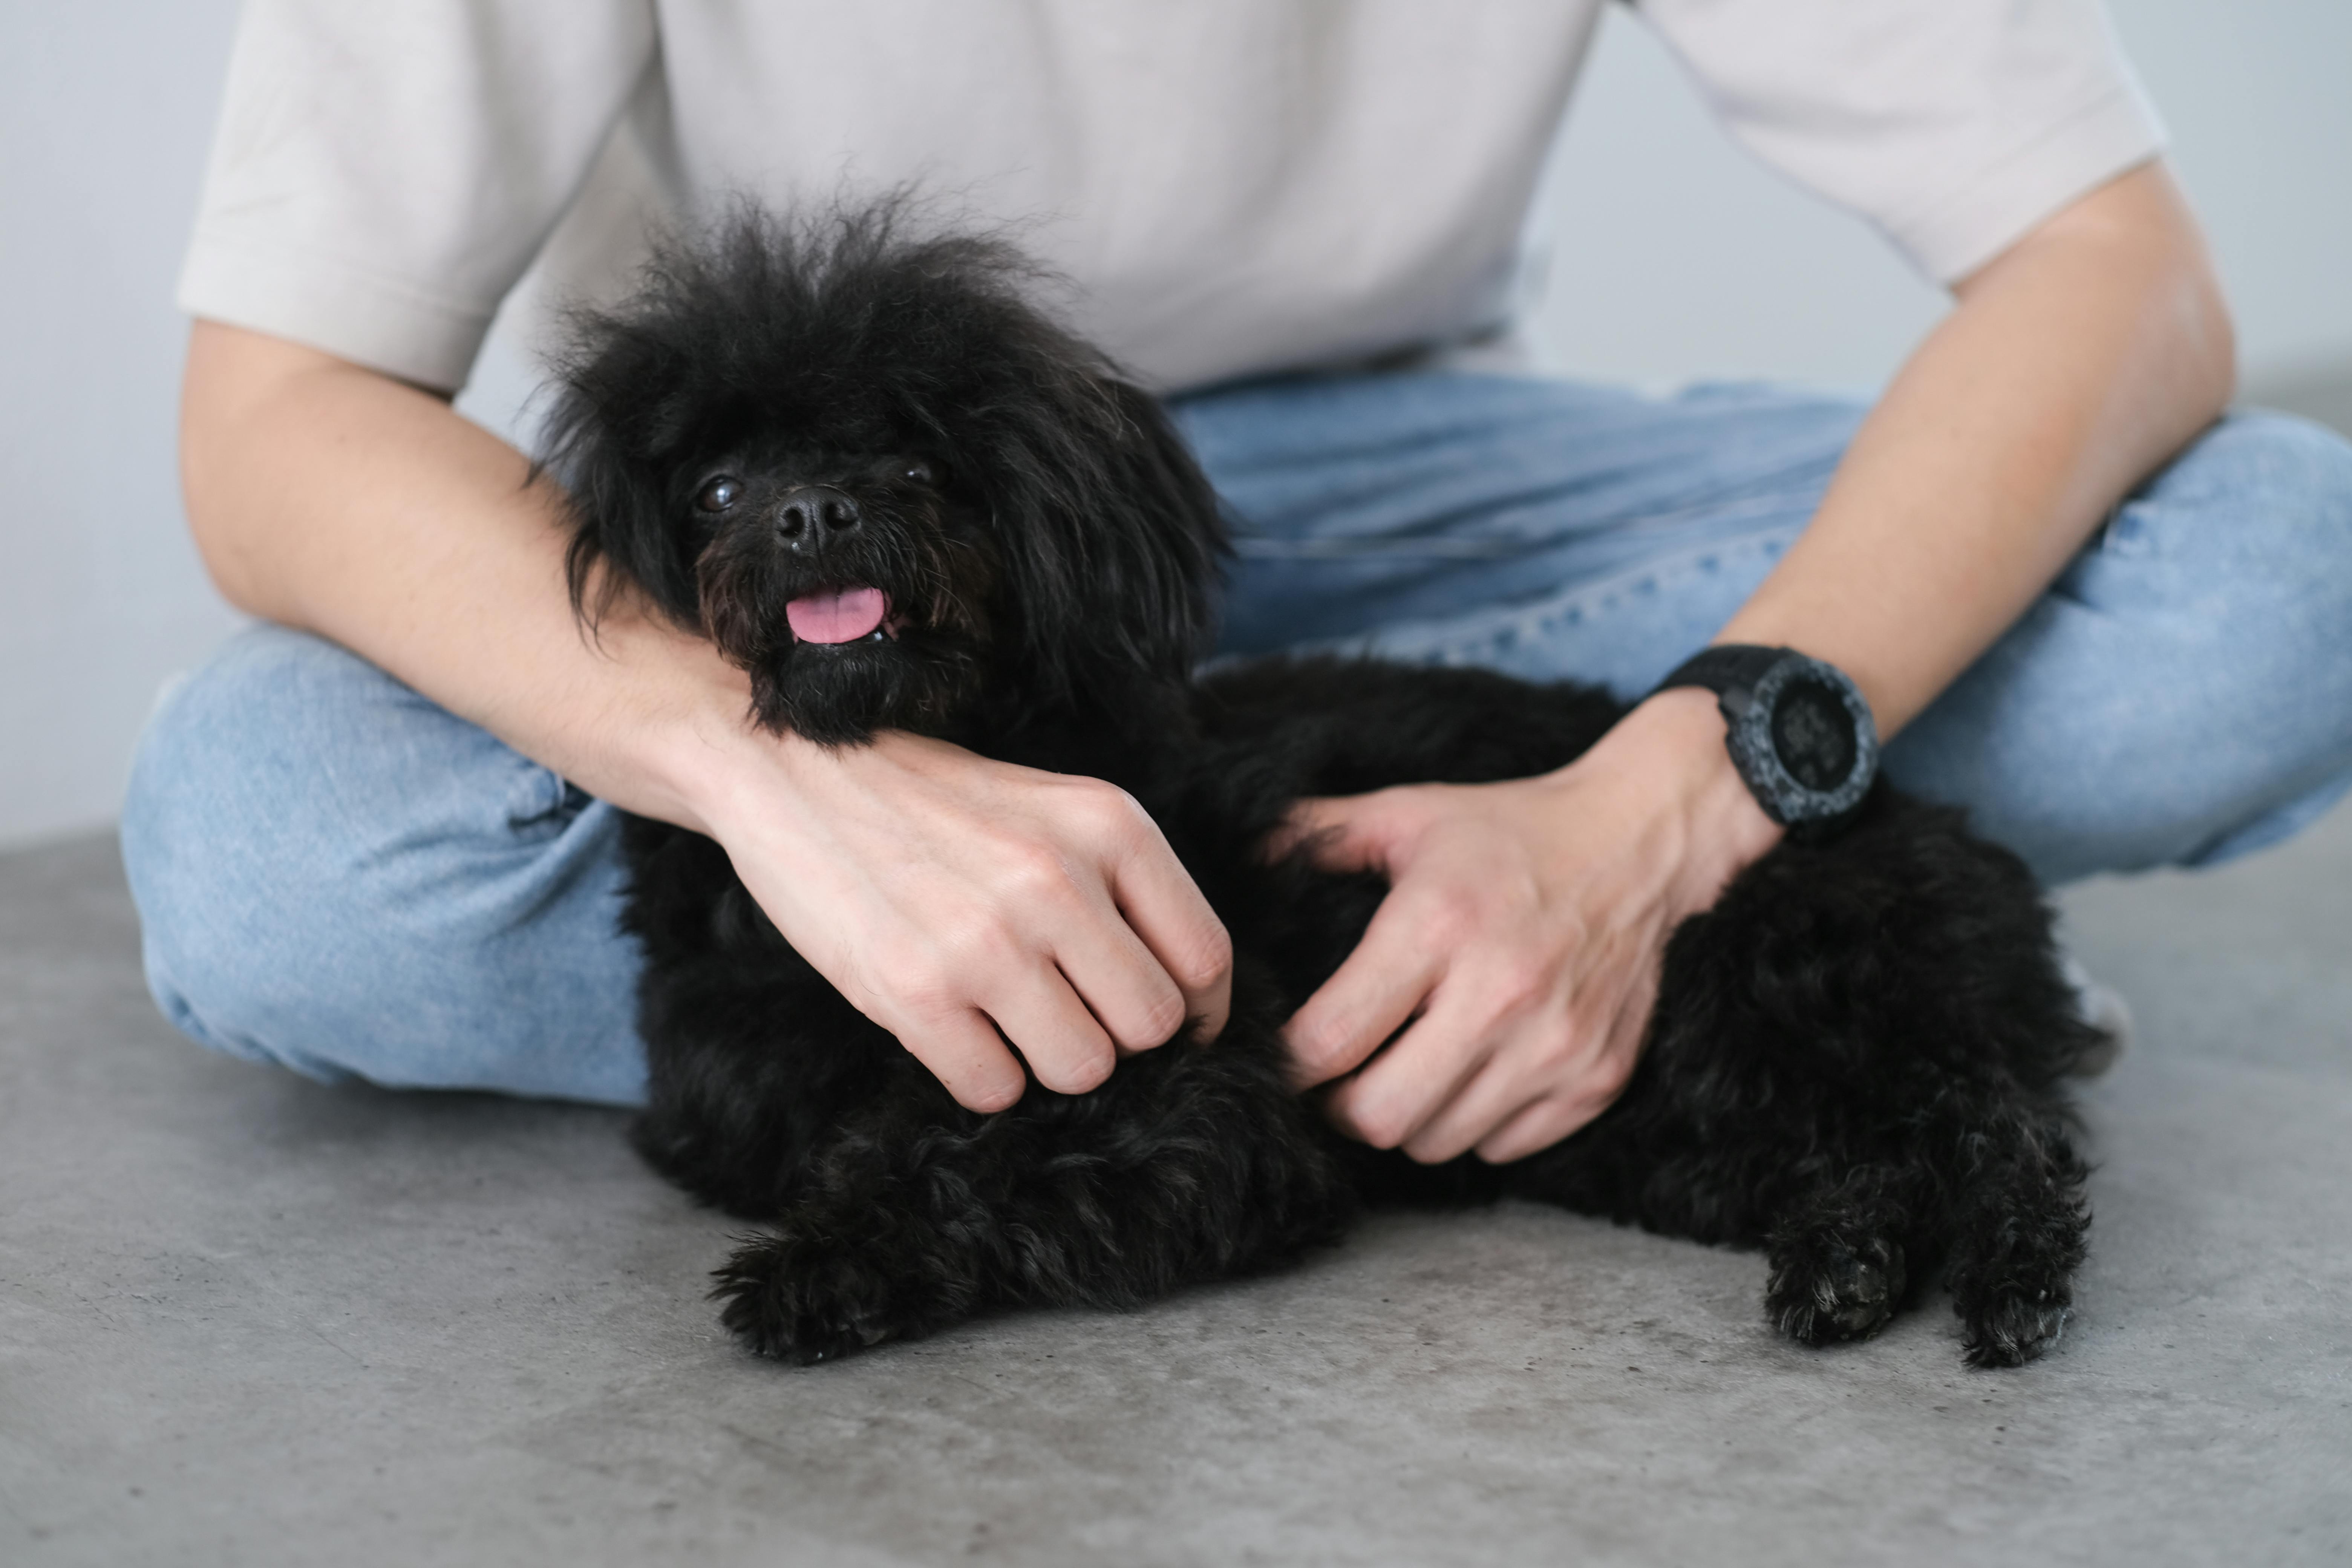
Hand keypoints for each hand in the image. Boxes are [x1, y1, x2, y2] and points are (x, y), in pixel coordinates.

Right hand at [696, 730, 1232, 1112]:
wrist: (793, 768)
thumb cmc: (932, 802)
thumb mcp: (1050, 810)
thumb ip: (1120, 887)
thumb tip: (1180, 998)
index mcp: (1108, 826)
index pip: (1206, 959)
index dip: (1196, 1011)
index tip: (1161, 1022)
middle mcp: (1058, 880)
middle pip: (1153, 1026)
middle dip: (1116, 1037)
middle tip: (1065, 1014)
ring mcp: (987, 939)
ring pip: (1083, 1068)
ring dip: (1047, 1062)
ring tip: (1003, 1017)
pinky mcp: (915, 991)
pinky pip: (995, 1088)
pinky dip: (979, 1075)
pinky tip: (951, 1025)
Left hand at [1280, 688, 1780, 1162]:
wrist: (1643, 841)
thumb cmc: (1513, 830)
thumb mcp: (1410, 813)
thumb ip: (1317, 834)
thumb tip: (1240, 856)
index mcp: (1438, 924)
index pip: (1331, 1041)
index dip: (1289, 1064)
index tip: (1285, 1055)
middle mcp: (1500, 993)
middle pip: (1377, 1116)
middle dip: (1341, 1106)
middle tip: (1340, 1076)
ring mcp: (1556, 1046)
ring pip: (1435, 1142)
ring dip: (1407, 1118)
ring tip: (1407, 1069)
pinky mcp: (1597, 1079)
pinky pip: (1501, 1148)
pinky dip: (1474, 1126)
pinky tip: (1472, 1073)